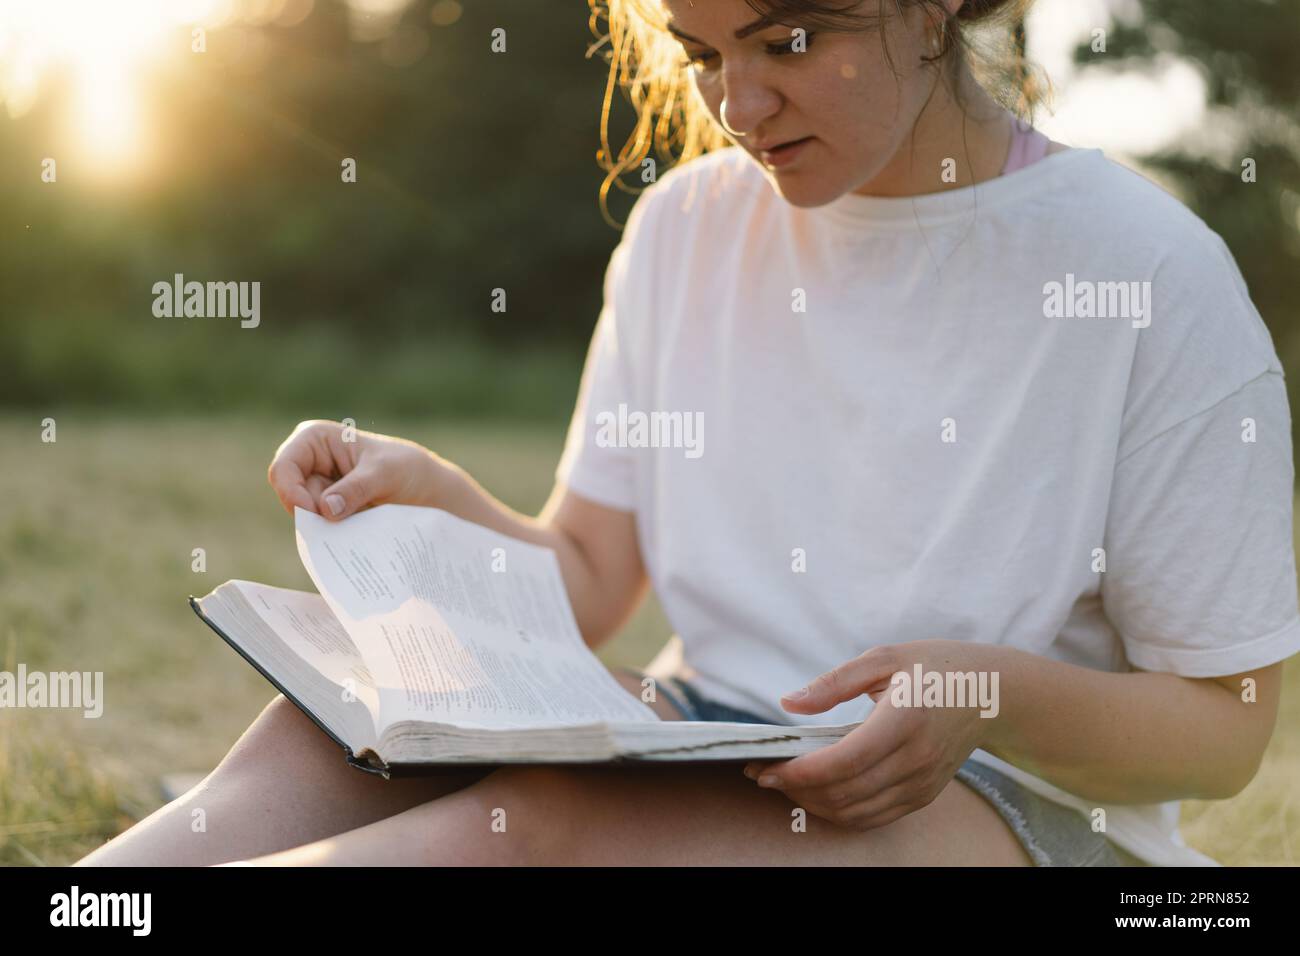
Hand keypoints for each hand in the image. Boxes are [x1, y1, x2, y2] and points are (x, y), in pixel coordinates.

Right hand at [266, 420, 446, 519]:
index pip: (283, 468)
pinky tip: (355, 532)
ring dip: (325, 525)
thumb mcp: (385, 474)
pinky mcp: (327, 510)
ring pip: (304, 515)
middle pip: (289, 495)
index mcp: (314, 439)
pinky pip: (319, 527)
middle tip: (341, 522)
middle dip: (311, 512)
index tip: (317, 513)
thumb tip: (325, 509)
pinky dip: (333, 533)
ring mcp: (317, 488)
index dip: (292, 493)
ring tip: (357, 522)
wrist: (426, 491)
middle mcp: (309, 462)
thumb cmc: (406, 469)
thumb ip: (356, 489)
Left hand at [742, 640, 998, 830]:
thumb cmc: (932, 667)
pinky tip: (817, 793)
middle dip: (795, 790)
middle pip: (844, 793)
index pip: (842, 762)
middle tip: (763, 774)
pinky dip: (839, 812)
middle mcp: (915, 760)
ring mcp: (921, 783)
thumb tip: (788, 703)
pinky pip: (874, 817)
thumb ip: (833, 683)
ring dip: (813, 805)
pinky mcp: (924, 795)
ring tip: (784, 783)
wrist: (991, 692)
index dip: (798, 772)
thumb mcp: (882, 658)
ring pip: (856, 813)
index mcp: (903, 721)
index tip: (764, 767)